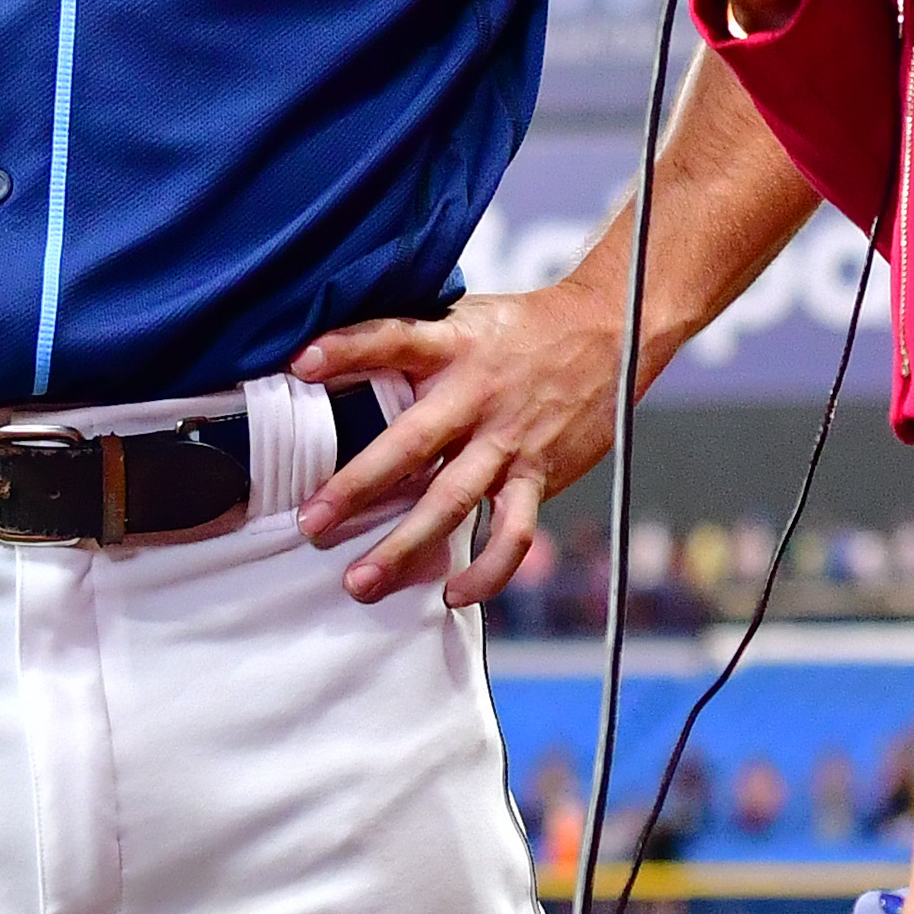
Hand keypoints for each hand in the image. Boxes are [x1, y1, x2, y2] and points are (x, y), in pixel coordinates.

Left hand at [291, 269, 624, 608]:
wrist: (613, 333)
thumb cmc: (525, 329)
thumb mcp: (467, 318)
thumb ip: (417, 343)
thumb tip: (337, 362)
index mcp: (454, 344)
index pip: (394, 338)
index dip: (348, 349)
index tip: (300, 364)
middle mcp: (477, 395)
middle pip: (410, 444)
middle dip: (357, 487)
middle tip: (311, 523)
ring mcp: (509, 440)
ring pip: (452, 501)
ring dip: (404, 546)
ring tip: (361, 582)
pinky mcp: (540, 473)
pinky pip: (513, 534)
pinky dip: (487, 571)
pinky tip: (453, 595)